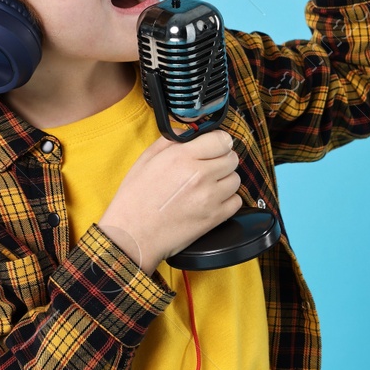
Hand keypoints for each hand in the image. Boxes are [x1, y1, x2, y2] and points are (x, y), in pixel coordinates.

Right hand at [97, 130, 242, 274]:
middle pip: (232, 158)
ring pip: (235, 179)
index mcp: (182, 157)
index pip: (222, 139)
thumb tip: (187, 133)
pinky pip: (236, 201)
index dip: (219, 142)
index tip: (214, 146)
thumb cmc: (134, 200)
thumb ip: (168, 141)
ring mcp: (210, 197)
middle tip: (209, 166)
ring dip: (225, 180)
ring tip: (208, 185)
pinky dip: (228, 200)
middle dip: (222, 159)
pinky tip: (212, 201)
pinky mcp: (215, 218)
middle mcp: (200, 175)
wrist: (133, 236)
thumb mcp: (145, 161)